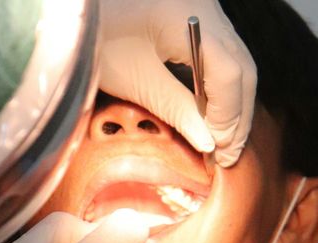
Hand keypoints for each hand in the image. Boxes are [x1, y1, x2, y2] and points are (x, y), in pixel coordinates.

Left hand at [98, 0, 255, 167]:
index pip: (231, 74)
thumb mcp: (134, 78)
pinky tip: (208, 113)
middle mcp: (206, 11)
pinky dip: (219, 87)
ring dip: (231, 102)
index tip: (219, 151)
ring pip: (236, 62)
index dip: (229, 117)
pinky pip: (221, 56)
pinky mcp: (195, 19)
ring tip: (220, 140)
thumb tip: (208, 143)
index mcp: (192, 19)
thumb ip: (175, 108)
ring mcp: (203, 12)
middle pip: (242, 67)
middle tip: (227, 154)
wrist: (76, 15)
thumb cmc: (97, 36)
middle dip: (237, 114)